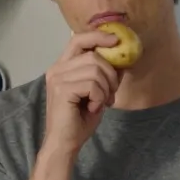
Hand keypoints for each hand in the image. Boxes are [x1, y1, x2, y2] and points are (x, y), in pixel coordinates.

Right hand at [41, 31, 122, 156]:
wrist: (65, 143)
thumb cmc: (79, 120)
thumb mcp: (97, 93)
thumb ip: (104, 75)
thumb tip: (121, 59)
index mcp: (62, 67)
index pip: (78, 40)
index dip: (97, 36)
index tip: (116, 40)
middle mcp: (57, 69)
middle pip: (93, 56)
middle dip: (110, 74)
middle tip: (111, 93)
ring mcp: (58, 79)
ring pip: (95, 70)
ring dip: (106, 89)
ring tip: (102, 102)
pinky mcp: (62, 90)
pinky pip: (93, 85)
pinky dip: (100, 97)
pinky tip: (94, 108)